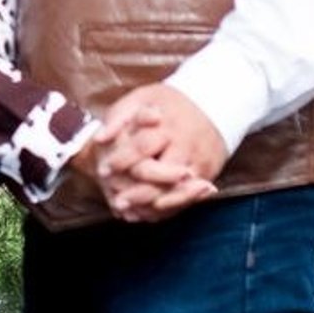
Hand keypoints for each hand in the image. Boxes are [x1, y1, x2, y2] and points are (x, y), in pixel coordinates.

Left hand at [94, 85, 226, 222]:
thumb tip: (99, 140)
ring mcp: (200, 161)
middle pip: (163, 176)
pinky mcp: (208, 173)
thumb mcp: (140, 99)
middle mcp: (186, 144)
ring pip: (177, 192)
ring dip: (154, 206)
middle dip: (139, 192)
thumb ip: (118, 118)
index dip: (121, 161)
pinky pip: (189, 197)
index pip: (142, 148)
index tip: (103, 171)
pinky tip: (151, 211)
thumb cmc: (167, 103)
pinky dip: (169, 207)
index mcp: (168, 124)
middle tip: (118, 202)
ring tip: (132, 213)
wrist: (214, 102)